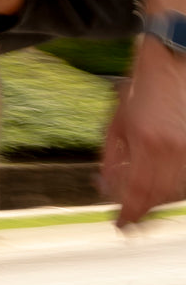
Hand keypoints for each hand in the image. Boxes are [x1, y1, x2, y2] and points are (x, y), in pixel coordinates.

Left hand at [101, 40, 185, 227]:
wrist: (175, 58)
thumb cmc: (140, 90)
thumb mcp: (115, 126)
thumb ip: (111, 161)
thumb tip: (107, 189)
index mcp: (148, 144)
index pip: (139, 194)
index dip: (130, 215)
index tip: (121, 225)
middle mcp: (174, 148)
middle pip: (159, 196)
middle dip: (142, 207)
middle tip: (128, 212)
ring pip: (177, 188)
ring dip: (158, 197)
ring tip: (142, 195)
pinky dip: (173, 184)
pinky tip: (161, 181)